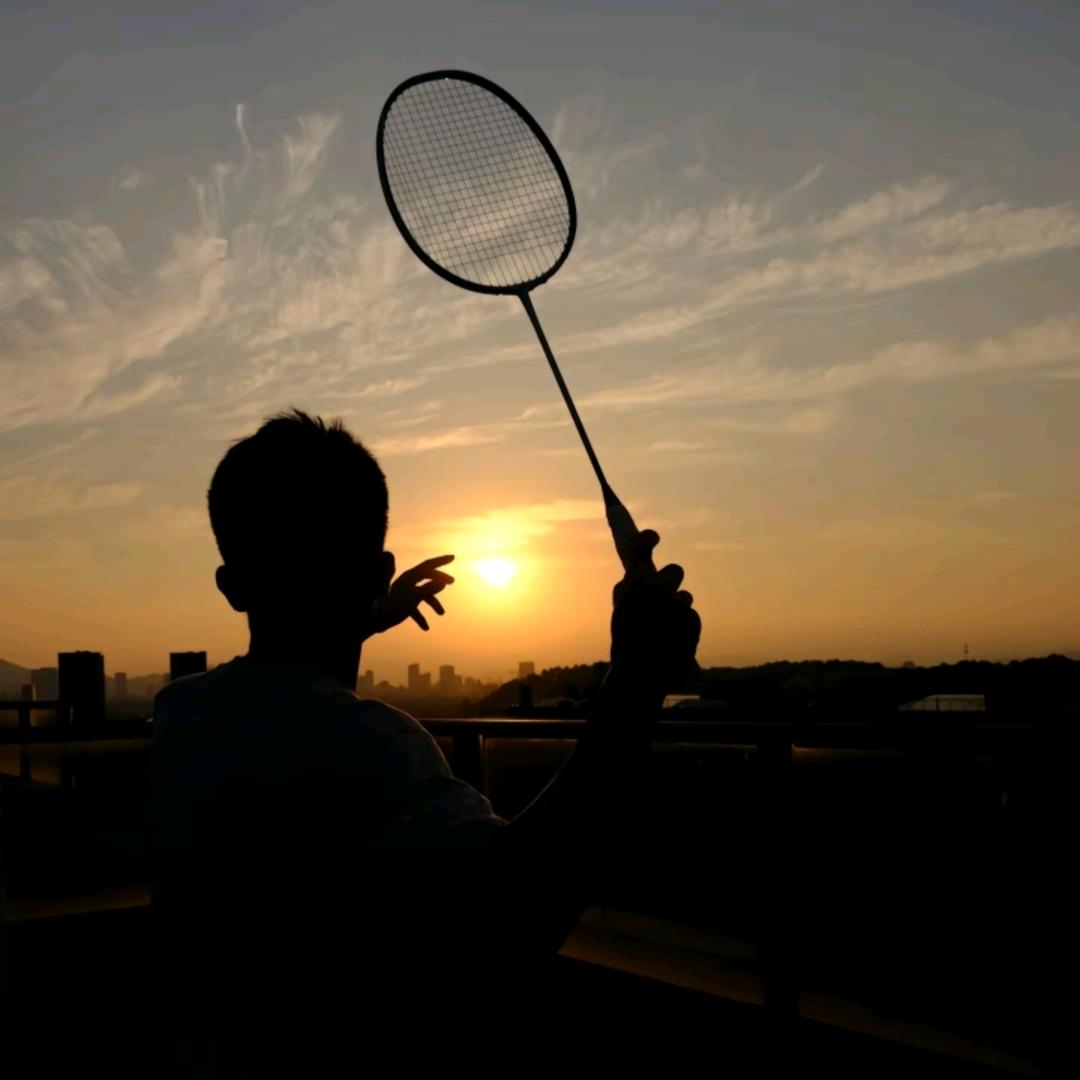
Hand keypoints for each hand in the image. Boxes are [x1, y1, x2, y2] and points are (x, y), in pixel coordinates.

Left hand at [370, 555, 454, 633]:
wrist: (375, 622)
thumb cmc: (393, 608)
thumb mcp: (413, 599)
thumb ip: (428, 589)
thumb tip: (443, 582)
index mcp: (409, 577)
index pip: (427, 565)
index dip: (440, 561)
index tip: (453, 557)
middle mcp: (406, 582)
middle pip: (426, 577)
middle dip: (439, 580)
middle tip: (452, 582)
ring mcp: (403, 593)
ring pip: (423, 594)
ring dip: (433, 603)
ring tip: (441, 614)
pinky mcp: (401, 604)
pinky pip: (415, 608)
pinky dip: (421, 617)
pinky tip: (425, 628)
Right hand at [610, 530, 700, 688]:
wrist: (642, 675)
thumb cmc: (627, 644)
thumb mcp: (620, 613)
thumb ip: (630, 589)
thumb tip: (640, 571)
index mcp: (634, 585)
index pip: (641, 549)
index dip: (648, 539)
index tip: (653, 538)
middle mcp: (657, 589)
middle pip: (675, 571)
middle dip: (671, 581)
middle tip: (663, 593)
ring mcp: (677, 604)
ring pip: (684, 597)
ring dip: (676, 609)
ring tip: (664, 630)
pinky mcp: (693, 620)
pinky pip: (690, 616)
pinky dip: (684, 627)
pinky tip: (673, 641)